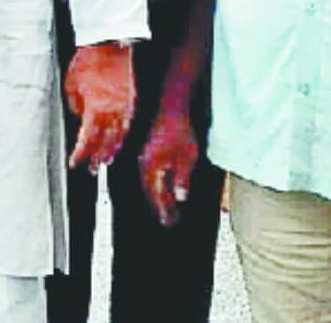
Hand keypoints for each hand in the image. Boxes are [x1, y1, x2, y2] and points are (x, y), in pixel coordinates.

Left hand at [65, 41, 134, 169]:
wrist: (108, 43)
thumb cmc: (88, 60)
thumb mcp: (71, 85)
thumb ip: (76, 106)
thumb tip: (79, 118)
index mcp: (94, 109)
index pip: (87, 140)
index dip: (81, 155)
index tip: (76, 162)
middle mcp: (111, 111)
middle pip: (105, 142)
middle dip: (98, 157)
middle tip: (94, 168)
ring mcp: (124, 105)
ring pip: (119, 134)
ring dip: (113, 149)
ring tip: (107, 159)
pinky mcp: (132, 98)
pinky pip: (129, 121)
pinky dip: (125, 133)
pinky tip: (122, 138)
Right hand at [138, 107, 199, 226]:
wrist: (170, 108)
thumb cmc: (179, 130)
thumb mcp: (187, 157)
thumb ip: (182, 179)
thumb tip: (180, 198)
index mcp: (152, 167)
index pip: (156, 195)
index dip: (164, 210)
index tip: (170, 222)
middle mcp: (144, 164)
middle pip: (150, 191)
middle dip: (160, 207)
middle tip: (169, 220)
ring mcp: (144, 157)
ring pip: (149, 184)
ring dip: (158, 196)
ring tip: (168, 207)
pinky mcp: (148, 152)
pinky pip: (150, 174)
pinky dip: (157, 185)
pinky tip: (165, 187)